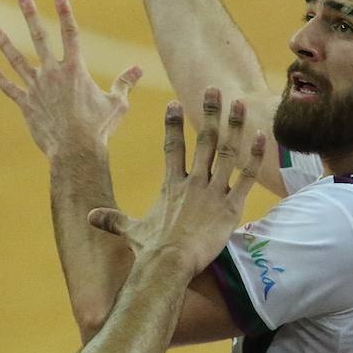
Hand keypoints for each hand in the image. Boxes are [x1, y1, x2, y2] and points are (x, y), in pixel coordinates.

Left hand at [0, 0, 140, 158]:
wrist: (75, 150)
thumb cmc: (98, 128)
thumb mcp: (117, 103)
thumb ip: (124, 83)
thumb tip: (138, 69)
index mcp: (75, 70)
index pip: (71, 34)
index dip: (65, 13)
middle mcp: (53, 74)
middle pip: (39, 38)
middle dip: (31, 15)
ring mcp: (37, 88)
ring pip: (18, 61)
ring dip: (6, 44)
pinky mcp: (26, 105)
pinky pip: (11, 90)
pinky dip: (1, 80)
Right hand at [89, 89, 264, 275]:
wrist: (170, 264)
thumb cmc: (151, 250)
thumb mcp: (130, 231)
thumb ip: (113, 220)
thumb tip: (90, 217)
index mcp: (171, 185)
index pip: (172, 147)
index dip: (173, 125)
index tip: (174, 103)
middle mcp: (193, 183)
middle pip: (204, 140)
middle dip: (209, 113)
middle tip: (214, 89)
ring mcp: (213, 193)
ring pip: (227, 152)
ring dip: (234, 126)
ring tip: (239, 103)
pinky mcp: (231, 207)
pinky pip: (246, 177)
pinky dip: (255, 157)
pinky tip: (262, 137)